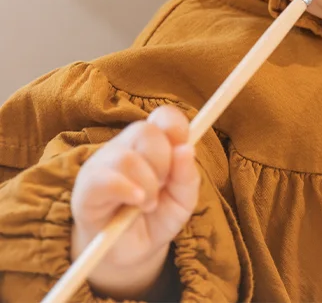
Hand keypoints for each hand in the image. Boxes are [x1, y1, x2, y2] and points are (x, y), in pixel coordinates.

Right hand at [70, 105, 199, 298]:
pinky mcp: (85, 189)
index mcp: (151, 144)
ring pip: (127, 158)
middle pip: (146, 131)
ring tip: (148, 204)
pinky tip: (137, 202)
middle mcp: (124, 147)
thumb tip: (187, 148)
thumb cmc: (158, 218)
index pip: (163, 116)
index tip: (183, 149)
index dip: (176, 127)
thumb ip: (187, 176)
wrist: (131, 252)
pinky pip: (105, 180)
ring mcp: (102, 165)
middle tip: (163, 186)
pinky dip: (127, 190)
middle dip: (164, 162)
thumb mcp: (183, 200)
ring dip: (147, 184)